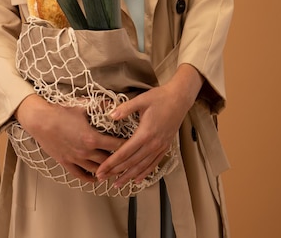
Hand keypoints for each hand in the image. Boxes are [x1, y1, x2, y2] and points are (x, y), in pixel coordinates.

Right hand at [15, 94, 123, 183]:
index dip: (126, 146)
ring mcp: (76, 159)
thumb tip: (113, 103)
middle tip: (128, 160)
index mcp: (92, 138)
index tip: (135, 145)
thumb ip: (100, 106)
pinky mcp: (66, 163)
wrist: (41, 120)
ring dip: (106, 171)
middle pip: (108, 160)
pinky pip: (80, 175)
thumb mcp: (83, 106)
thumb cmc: (61, 111)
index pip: (115, 145)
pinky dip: (90, 178)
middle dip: (119, 160)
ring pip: (96, 170)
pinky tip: (96, 179)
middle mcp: (86, 152)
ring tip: (115, 170)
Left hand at [95, 63, 202, 187]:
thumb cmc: (160, 97)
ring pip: (142, 166)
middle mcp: (153, 144)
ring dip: (129, 176)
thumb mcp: (141, 99)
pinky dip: (145, 173)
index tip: (101, 170)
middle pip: (132, 162)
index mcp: (145, 133)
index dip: (111, 163)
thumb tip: (110, 115)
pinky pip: (154, 164)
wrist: (180, 99)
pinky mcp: (165, 146)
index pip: (124, 152)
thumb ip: (125, 108)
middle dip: (116, 172)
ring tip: (117, 184)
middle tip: (102, 178)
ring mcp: (160, 147)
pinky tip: (137, 179)